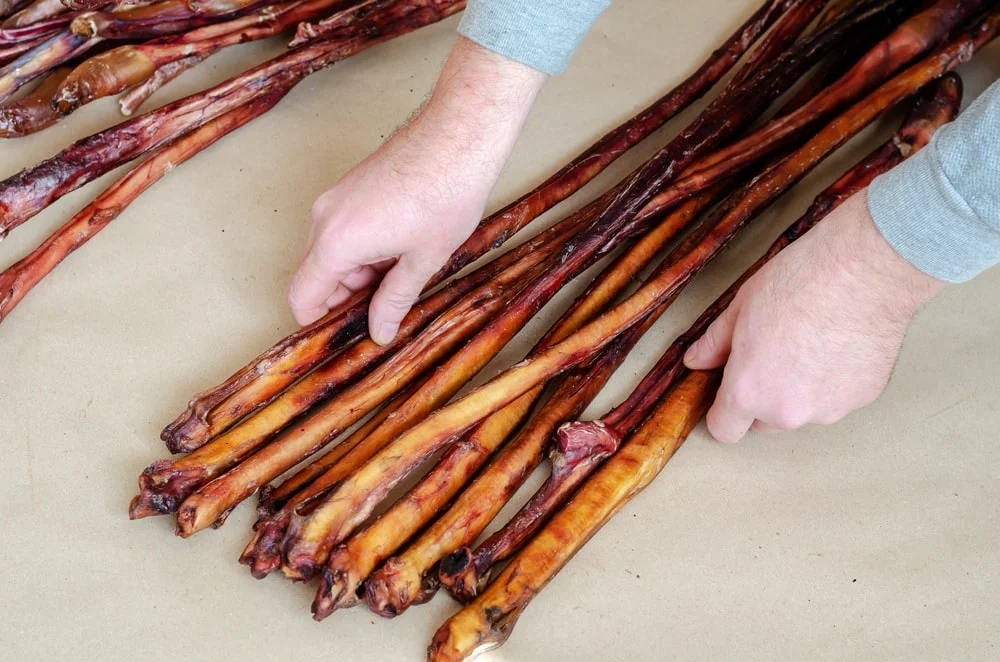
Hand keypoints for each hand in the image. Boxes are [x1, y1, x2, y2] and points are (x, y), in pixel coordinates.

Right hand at [288, 37, 546, 343]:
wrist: (456, 138)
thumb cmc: (445, 194)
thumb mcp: (422, 261)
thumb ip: (393, 300)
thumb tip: (378, 331)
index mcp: (336, 242)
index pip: (302, 296)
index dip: (318, 321)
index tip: (343, 332)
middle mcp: (324, 218)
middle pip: (314, 275)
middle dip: (343, 298)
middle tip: (384, 309)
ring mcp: (334, 198)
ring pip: (329, 253)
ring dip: (355, 273)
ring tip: (401, 274)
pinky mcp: (348, 187)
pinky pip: (340, 230)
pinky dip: (360, 249)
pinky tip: (398, 250)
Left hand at [683, 190, 945, 442]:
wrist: (863, 268)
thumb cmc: (801, 281)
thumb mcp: (740, 308)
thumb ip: (715, 343)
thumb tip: (698, 360)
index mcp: (748, 391)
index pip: (725, 430)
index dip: (723, 412)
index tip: (727, 396)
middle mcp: (787, 411)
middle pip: (765, 423)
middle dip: (763, 398)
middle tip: (772, 355)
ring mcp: (829, 409)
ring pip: (803, 411)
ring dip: (801, 391)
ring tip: (809, 343)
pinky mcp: (863, 398)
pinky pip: (838, 398)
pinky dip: (834, 381)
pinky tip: (837, 344)